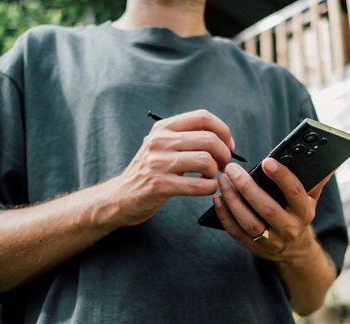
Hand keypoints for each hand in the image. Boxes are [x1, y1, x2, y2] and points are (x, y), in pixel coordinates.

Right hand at [106, 109, 233, 227]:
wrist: (120, 196)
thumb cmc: (150, 172)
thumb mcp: (162, 146)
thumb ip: (188, 138)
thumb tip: (225, 139)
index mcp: (163, 128)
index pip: (203, 117)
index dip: (223, 130)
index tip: (228, 145)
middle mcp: (159, 141)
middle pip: (209, 139)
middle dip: (224, 154)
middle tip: (224, 165)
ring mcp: (158, 163)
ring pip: (205, 161)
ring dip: (216, 172)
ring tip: (211, 177)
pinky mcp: (159, 185)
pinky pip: (198, 185)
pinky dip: (210, 188)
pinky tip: (207, 188)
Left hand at [213, 158, 332, 262]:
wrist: (294, 250)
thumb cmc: (298, 213)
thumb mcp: (311, 198)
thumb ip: (316, 179)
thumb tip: (330, 159)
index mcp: (305, 212)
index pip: (295, 193)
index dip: (282, 177)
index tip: (267, 161)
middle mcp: (289, 228)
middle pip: (267, 208)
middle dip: (247, 187)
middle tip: (232, 169)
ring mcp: (271, 241)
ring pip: (249, 222)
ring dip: (233, 201)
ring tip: (222, 181)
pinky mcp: (254, 248)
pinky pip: (237, 233)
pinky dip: (225, 216)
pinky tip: (218, 199)